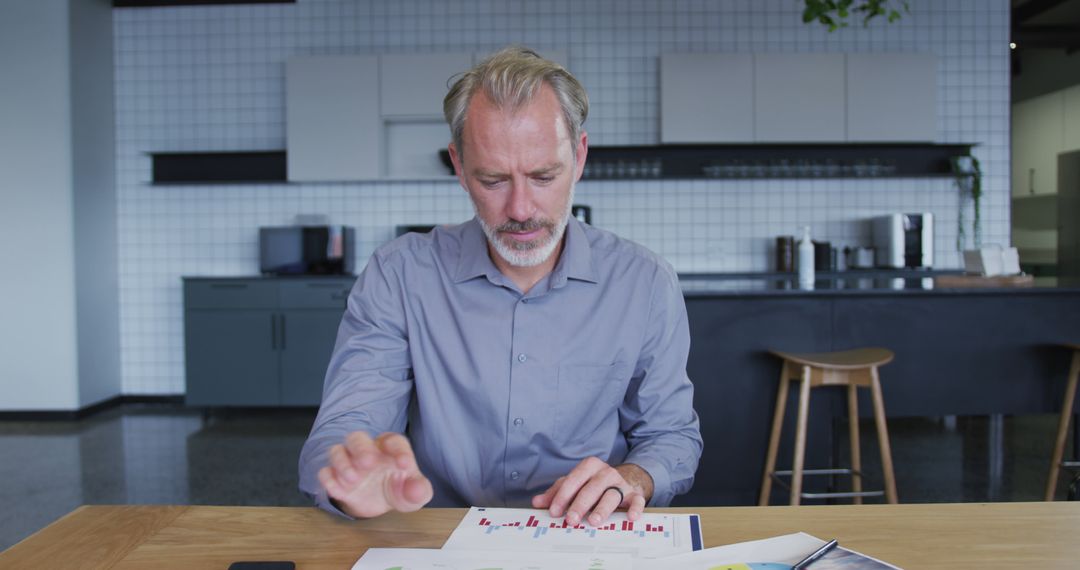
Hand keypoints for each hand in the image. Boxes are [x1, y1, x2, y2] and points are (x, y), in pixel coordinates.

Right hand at [317, 431, 432, 518]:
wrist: (379, 504)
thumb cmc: (399, 490)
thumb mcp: (414, 493)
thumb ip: (419, 490)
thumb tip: (417, 490)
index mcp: (390, 448)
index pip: (393, 441)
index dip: (399, 450)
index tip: (404, 465)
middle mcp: (367, 451)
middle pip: (357, 438)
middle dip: (361, 448)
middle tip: (367, 462)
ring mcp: (349, 463)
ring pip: (337, 451)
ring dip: (342, 463)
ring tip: (353, 479)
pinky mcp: (335, 479)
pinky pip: (325, 472)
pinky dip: (329, 479)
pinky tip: (337, 490)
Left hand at [531, 457, 653, 526]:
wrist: (627, 478)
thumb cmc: (595, 483)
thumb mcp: (576, 484)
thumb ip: (556, 492)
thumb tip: (537, 502)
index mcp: (589, 467)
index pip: (573, 480)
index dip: (563, 496)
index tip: (554, 511)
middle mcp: (606, 473)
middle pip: (592, 487)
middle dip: (580, 504)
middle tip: (571, 520)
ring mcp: (621, 483)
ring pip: (612, 494)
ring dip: (602, 508)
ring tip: (593, 521)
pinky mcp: (634, 494)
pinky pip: (637, 500)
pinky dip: (635, 508)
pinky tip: (631, 517)